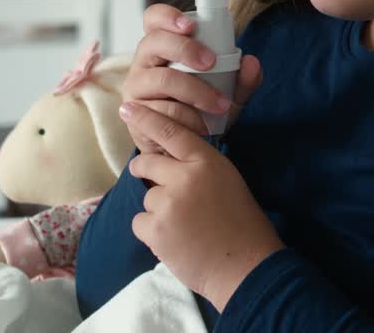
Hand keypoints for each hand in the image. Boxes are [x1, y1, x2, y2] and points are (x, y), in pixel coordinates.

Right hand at [121, 3, 261, 154]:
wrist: (185, 148)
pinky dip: (187, 117)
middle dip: (185, 49)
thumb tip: (251, 63)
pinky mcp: (135, 113)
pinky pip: (161, 110)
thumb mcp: (229, 93)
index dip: (167, 16)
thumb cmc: (203, 109)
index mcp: (163, 47)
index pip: (153, 19)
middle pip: (154, 42)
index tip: (190, 25)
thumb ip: (243, 79)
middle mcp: (145, 62)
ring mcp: (136, 86)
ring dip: (195, 91)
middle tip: (211, 62)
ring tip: (220, 104)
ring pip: (161, 79)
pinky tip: (201, 125)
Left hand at [123, 103, 284, 311]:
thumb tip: (171, 162)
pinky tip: (175, 240)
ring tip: (184, 226)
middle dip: (144, 170)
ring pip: (147, 196)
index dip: (146, 118)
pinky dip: (151, 232)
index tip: (128, 108)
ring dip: (157, 210)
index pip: (171, 131)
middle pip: (147, 162)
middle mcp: (185, 177)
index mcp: (207, 162)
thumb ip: (200, 167)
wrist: (245, 265)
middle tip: (153, 181)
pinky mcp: (156, 229)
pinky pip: (139, 222)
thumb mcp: (228, 181)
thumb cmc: (242, 224)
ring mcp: (168, 203)